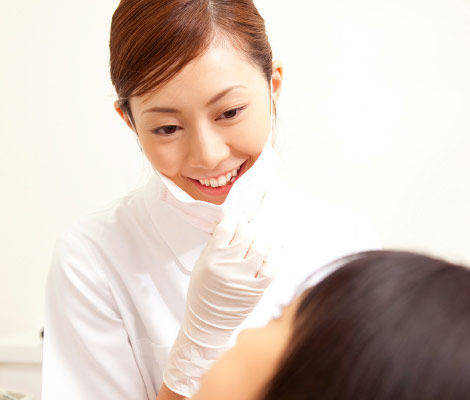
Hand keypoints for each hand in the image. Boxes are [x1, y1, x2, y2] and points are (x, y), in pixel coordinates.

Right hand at [163, 218, 274, 396]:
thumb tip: (231, 228)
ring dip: (260, 241)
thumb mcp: (200, 265)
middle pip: (246, 233)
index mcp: (211, 258)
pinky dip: (272, 256)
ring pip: (261, 247)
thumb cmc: (203, 293)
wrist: (208, 324)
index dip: (233, 222)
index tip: (235, 224)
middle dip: (247, 229)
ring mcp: (245, 277)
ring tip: (256, 244)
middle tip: (247, 233)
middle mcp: (229, 266)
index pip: (227, 227)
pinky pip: (272, 266)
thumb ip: (215, 246)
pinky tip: (267, 255)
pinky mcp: (258, 289)